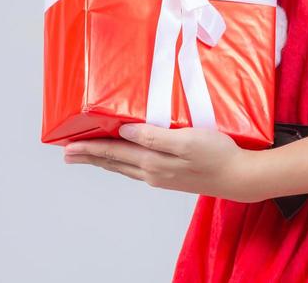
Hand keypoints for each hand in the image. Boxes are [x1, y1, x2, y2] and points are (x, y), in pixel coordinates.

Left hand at [62, 123, 267, 203]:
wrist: (239, 177)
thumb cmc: (217, 154)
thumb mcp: (186, 140)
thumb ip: (154, 137)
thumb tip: (125, 131)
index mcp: (152, 162)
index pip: (113, 152)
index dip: (90, 148)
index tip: (69, 147)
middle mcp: (152, 172)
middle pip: (114, 162)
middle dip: (90, 156)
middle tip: (68, 154)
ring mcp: (161, 176)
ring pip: (124, 166)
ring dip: (105, 159)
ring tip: (88, 155)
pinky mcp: (171, 175)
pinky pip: (136, 168)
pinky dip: (122, 161)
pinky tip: (123, 158)